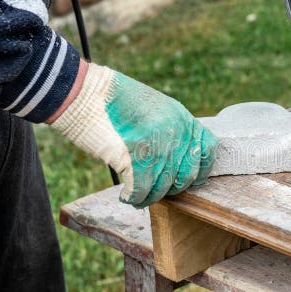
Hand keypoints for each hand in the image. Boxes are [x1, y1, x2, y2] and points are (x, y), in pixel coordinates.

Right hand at [51, 64, 216, 206]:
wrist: (82, 93)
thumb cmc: (112, 102)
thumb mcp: (153, 109)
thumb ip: (170, 131)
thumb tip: (176, 162)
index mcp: (181, 117)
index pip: (207, 151)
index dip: (199, 170)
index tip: (185, 179)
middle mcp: (175, 131)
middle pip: (186, 175)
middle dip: (171, 188)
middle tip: (155, 189)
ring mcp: (157, 144)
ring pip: (162, 188)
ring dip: (149, 197)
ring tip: (137, 196)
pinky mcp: (135, 158)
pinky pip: (141, 191)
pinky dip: (133, 198)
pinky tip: (125, 196)